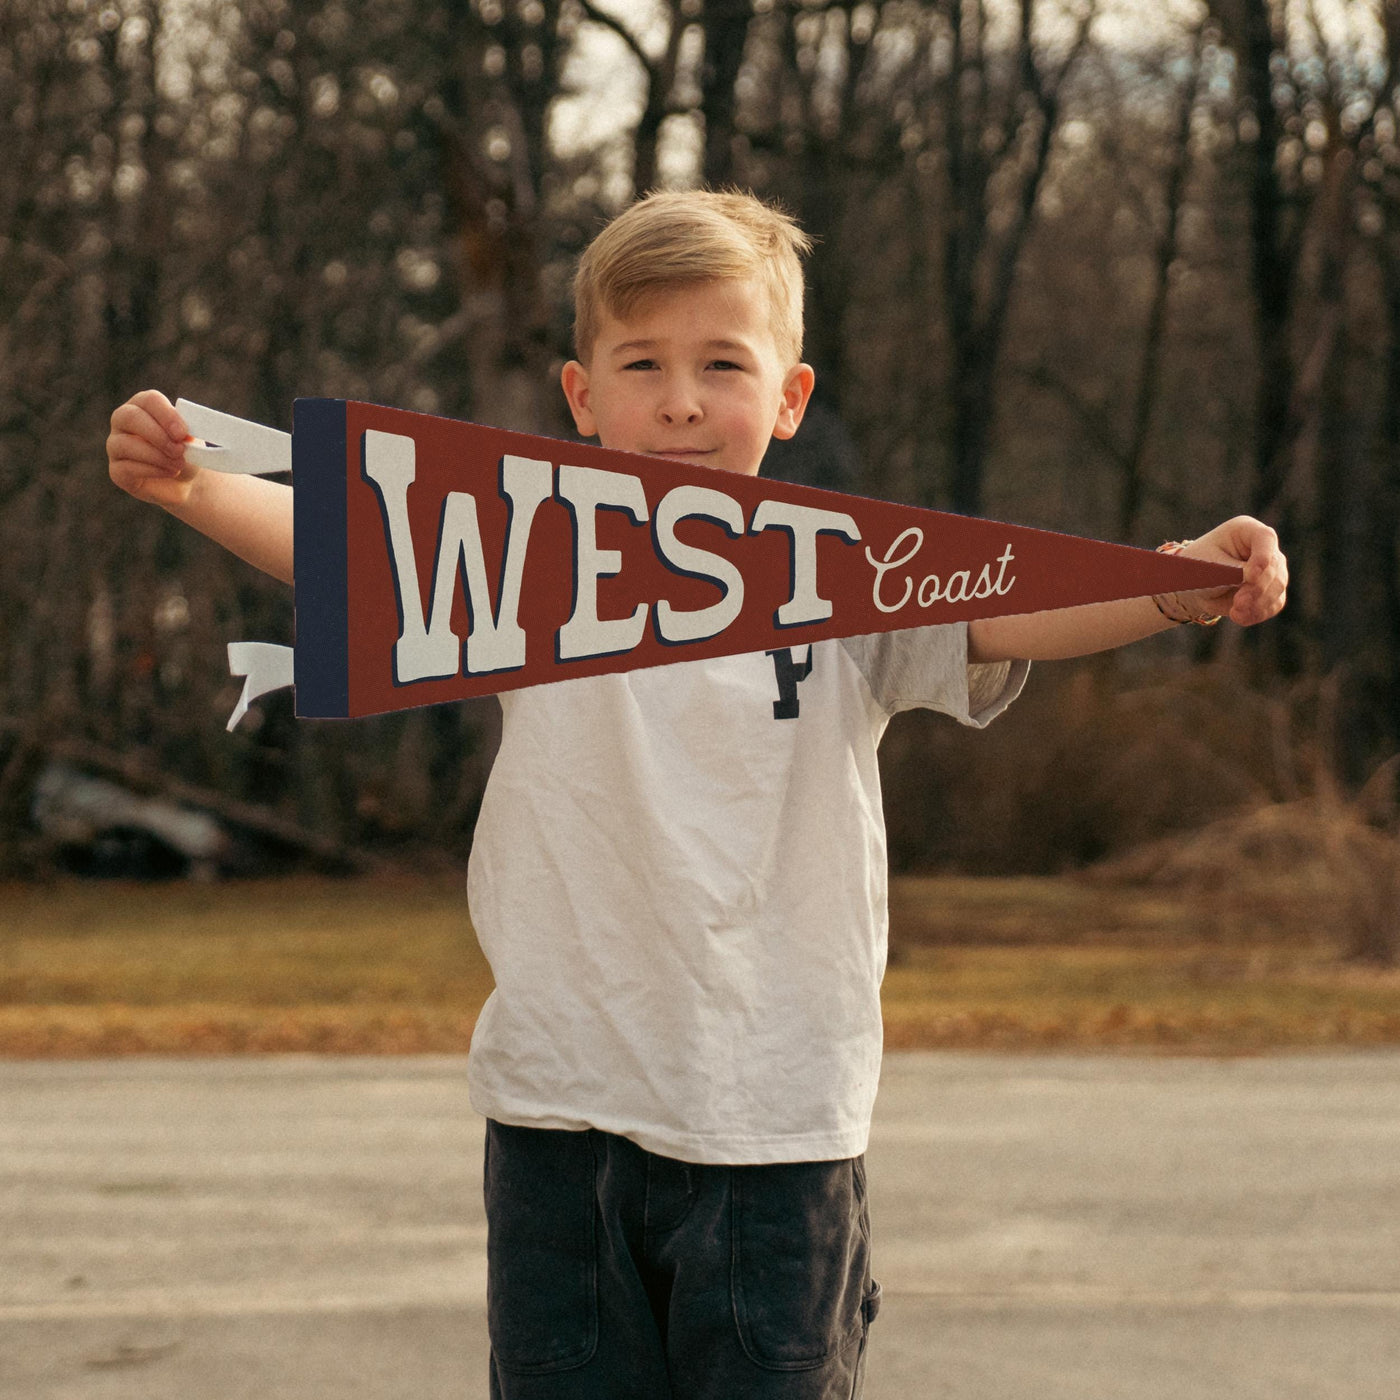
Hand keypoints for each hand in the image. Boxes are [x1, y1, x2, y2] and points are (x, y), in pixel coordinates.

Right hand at [107, 389, 199, 508]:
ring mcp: (115, 445)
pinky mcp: (116, 470)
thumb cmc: (186, 452)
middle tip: (180, 450)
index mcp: (144, 406)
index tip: (183, 433)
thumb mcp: (192, 441)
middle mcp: (123, 421)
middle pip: (130, 417)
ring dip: (157, 456)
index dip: (166, 415)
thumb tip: (186, 436)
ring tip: (178, 464)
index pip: (149, 400)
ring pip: (125, 444)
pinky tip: (170, 472)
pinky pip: (127, 467)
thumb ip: (189, 434)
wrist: (184, 480)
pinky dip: (154, 470)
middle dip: (158, 435)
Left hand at [1177, 516, 1287, 626]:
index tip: (1251, 576)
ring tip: (1235, 612)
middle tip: (1238, 603)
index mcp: (1246, 530)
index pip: (1265, 538)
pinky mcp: (1272, 590)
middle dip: (1257, 588)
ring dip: (1258, 603)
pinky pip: (1274, 604)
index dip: (1263, 557)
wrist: (1194, 586)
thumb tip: (1255, 580)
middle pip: (1274, 566)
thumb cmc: (1198, 568)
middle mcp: (1264, 547)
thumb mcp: (1210, 567)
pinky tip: (1239, 617)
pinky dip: (1258, 613)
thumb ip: (1233, 572)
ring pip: (1277, 586)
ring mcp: (1272, 569)